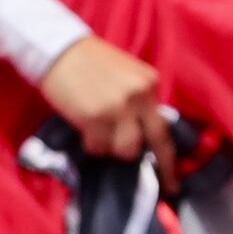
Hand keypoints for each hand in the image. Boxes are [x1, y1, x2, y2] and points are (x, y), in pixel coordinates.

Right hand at [40, 37, 177, 186]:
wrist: (58, 49)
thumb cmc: (92, 62)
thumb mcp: (128, 75)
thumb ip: (141, 101)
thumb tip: (146, 135)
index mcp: (150, 83)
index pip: (165, 128)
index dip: (169, 160)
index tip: (173, 184)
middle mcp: (138, 96)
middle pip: (151, 143)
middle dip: (146, 161)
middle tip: (143, 171)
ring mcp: (116, 108)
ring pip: (124, 150)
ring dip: (112, 148)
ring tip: (101, 133)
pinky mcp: (93, 117)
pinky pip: (98, 147)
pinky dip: (92, 144)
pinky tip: (85, 129)